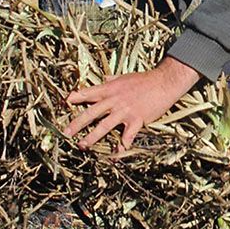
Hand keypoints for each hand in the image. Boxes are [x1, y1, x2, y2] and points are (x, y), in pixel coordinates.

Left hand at [64, 56, 201, 150]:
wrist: (164, 82)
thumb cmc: (145, 79)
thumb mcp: (125, 77)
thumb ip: (112, 81)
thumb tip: (104, 79)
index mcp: (110, 89)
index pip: (88, 93)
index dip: (76, 97)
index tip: (65, 102)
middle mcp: (115, 100)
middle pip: (91, 113)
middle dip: (77, 123)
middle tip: (65, 132)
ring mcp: (125, 110)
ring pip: (104, 125)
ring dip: (92, 136)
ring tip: (82, 145)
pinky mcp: (137, 119)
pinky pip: (128, 134)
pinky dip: (123, 143)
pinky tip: (118, 151)